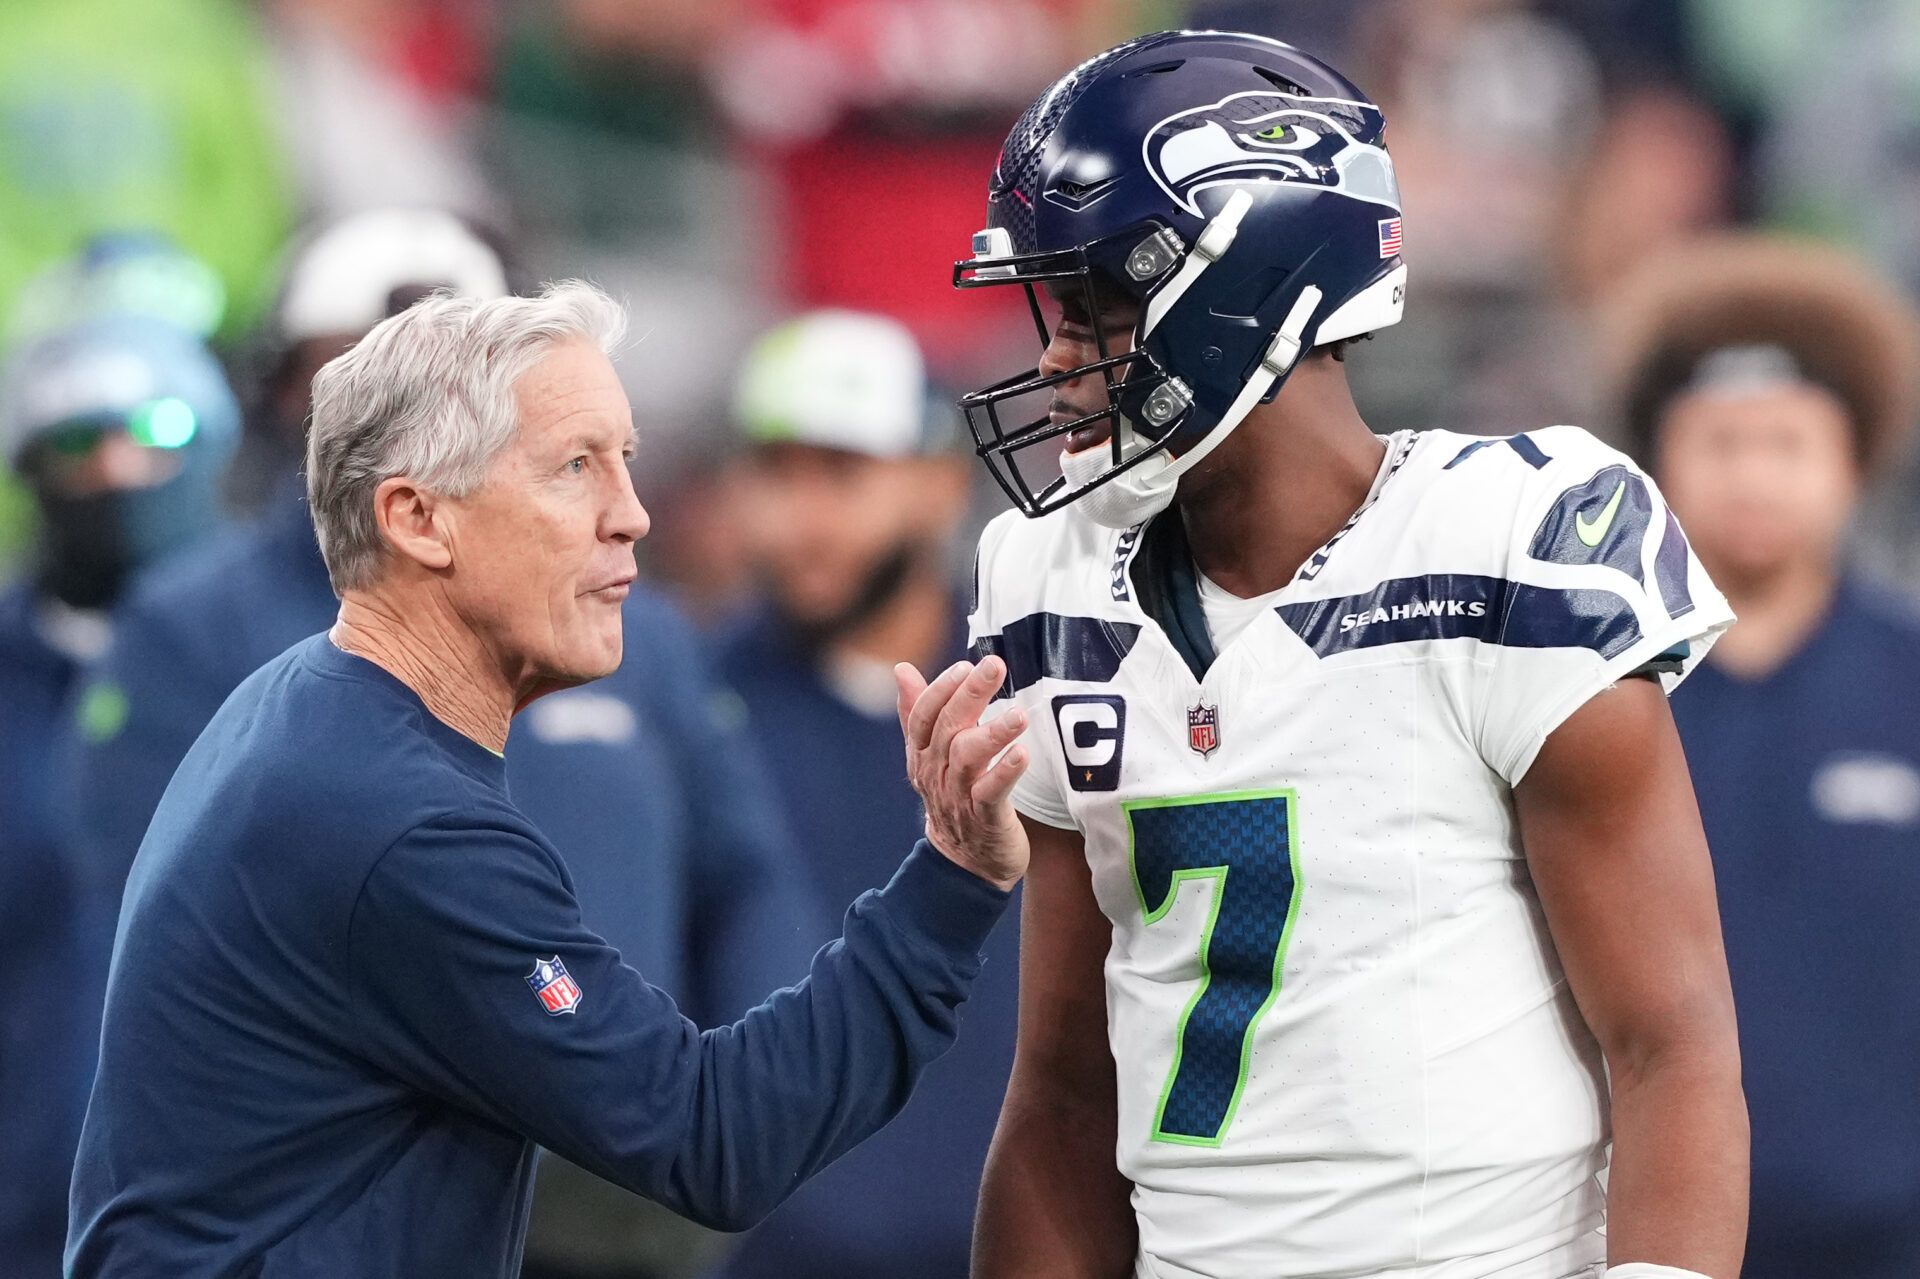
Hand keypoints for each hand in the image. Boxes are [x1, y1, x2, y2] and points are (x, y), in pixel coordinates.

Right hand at [895, 657, 1031, 889]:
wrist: (965, 863)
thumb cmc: (953, 797)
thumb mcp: (931, 755)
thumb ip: (917, 712)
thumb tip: (901, 669)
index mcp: (923, 754)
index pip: (923, 716)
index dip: (941, 689)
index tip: (964, 665)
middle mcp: (936, 773)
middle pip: (949, 728)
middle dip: (970, 694)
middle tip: (994, 664)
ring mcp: (959, 797)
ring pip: (969, 758)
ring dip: (993, 733)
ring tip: (1018, 714)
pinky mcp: (985, 819)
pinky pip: (991, 793)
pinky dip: (1005, 772)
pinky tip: (1022, 754)